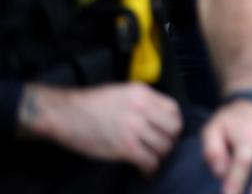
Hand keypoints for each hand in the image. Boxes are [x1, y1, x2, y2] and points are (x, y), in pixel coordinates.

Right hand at [23, 83, 182, 173]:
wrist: (64, 114)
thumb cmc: (89, 104)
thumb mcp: (121, 92)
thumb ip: (142, 101)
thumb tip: (156, 115)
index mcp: (142, 94)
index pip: (174, 109)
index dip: (172, 123)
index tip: (167, 131)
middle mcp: (142, 109)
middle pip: (173, 128)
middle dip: (170, 140)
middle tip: (162, 147)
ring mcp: (134, 129)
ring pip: (164, 146)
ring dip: (160, 156)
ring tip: (152, 159)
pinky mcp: (125, 148)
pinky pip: (149, 161)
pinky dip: (150, 169)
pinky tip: (145, 171)